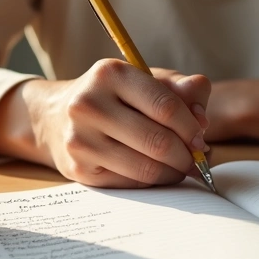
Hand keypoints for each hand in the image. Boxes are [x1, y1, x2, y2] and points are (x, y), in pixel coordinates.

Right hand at [22, 59, 210, 187]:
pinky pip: (131, 184)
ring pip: (146, 168)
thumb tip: (202, 117)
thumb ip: (180, 90)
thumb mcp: (146, 80)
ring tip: (181, 167)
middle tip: (195, 158)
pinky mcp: (79, 170)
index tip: (200, 138)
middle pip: (158, 141)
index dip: (191, 127)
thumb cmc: (113, 97)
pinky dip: (152, 182)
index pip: (165, 106)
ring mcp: (81, 139)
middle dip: (186, 155)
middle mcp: (89, 104)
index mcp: (110, 74)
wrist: (56, 118)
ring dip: (173, 172)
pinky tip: (157, 172)